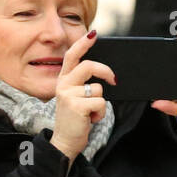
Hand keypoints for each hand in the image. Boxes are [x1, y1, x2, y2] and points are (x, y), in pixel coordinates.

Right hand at [51, 29, 116, 160]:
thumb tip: (105, 72)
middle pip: (88, 66)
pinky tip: (91, 119)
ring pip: (98, 89)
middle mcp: (63, 85)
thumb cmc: (75, 119)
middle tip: (113, 80)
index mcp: (63, 80)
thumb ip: (84, 83)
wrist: (65, 142)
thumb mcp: (76, 98)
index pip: (72, 56)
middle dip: (105, 71)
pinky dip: (101, 113)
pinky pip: (100, 103)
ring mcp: (68, 95)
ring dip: (101, 103)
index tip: (93, 34)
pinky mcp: (76, 106)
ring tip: (91, 112)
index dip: (83, 44)